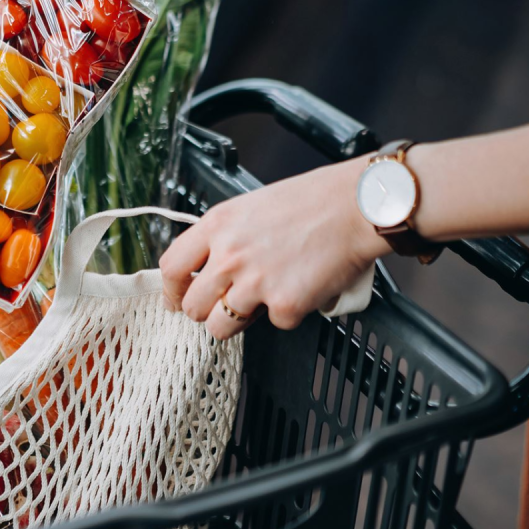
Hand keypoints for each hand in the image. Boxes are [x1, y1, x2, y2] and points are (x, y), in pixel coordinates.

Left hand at [159, 159, 388, 339]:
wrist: (356, 207)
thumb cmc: (312, 202)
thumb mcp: (250, 208)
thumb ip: (224, 238)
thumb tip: (208, 270)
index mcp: (217, 226)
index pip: (172, 267)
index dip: (172, 290)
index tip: (177, 299)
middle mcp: (229, 255)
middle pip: (193, 306)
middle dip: (207, 311)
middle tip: (226, 304)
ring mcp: (254, 283)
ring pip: (222, 326)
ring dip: (241, 319)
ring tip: (266, 297)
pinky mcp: (283, 305)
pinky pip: (273, 324)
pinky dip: (288, 312)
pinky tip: (301, 286)